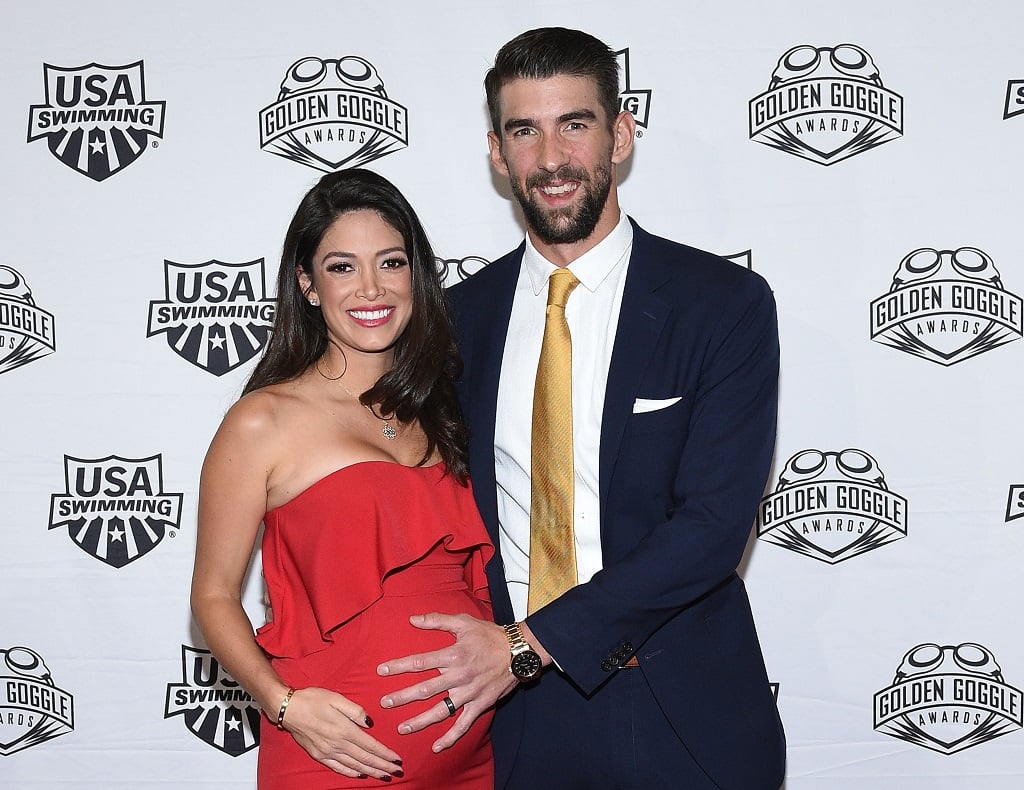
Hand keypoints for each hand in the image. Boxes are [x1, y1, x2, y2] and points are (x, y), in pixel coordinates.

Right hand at [280, 687, 403, 779]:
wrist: (288, 708)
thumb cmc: (312, 699)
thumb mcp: (336, 698)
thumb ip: (355, 711)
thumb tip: (370, 723)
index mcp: (344, 729)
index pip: (371, 746)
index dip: (385, 754)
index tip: (397, 759)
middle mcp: (337, 744)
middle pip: (365, 759)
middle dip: (383, 766)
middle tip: (397, 772)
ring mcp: (328, 752)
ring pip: (354, 766)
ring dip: (371, 772)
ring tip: (384, 776)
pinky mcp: (319, 755)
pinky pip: (338, 768)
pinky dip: (351, 773)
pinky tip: (360, 775)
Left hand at [376, 613, 518, 751]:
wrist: (518, 651)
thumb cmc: (489, 635)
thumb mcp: (464, 622)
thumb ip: (437, 620)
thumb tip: (413, 619)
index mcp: (453, 655)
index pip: (420, 662)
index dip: (399, 666)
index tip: (382, 671)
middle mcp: (459, 676)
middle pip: (425, 690)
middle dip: (402, 697)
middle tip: (384, 702)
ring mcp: (469, 693)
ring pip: (440, 711)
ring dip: (420, 721)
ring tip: (402, 728)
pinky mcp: (479, 705)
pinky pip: (463, 725)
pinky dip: (451, 737)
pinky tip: (437, 746)